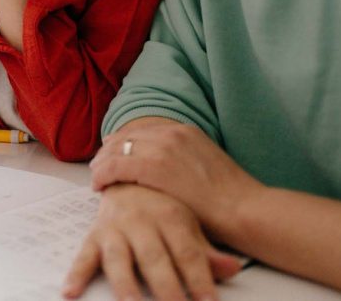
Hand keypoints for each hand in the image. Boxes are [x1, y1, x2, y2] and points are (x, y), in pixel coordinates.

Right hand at [63, 184, 242, 300]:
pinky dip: (76, 274)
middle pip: (155, 259)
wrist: (128, 167)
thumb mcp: (188, 221)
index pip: (188, 252)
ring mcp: (116, 227)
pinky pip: (84, 255)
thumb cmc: (162, 201)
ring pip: (120, 259)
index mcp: (170, 215)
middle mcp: (142, 220)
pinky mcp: (96, 233)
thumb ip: (207, 250)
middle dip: (166, 288)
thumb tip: (233, 269)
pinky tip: (70, 292)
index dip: (199, 278)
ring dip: (125, 285)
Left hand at [91, 118, 261, 242]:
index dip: (122, 144)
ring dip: (102, 164)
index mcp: (185, 131)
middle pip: (126, 137)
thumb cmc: (230, 200)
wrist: (245, 209)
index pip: (141, 132)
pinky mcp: (154, 167)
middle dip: (108, 152)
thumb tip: (167, 170)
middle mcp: (172, 133)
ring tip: (95, 177)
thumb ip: (184, 161)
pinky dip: (103, 175)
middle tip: (97, 166)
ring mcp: (163, 147)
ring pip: (117, 150)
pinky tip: (99, 186)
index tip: (111, 155)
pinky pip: (116, 166)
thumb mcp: (205, 166)